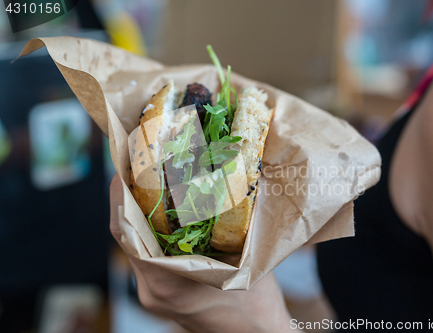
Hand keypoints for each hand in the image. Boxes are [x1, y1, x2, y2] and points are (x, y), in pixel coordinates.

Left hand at [109, 174, 296, 332]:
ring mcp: (152, 292)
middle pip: (128, 235)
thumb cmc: (256, 306)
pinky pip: (147, 253)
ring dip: (141, 212)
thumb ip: (231, 224)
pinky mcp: (161, 291)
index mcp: (165, 282)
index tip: (124, 165)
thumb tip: (226, 180)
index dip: (121, 196)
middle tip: (141, 164)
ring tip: (152, 180)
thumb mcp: (246, 259)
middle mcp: (150, 289)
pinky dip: (152, 229)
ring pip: (136, 244)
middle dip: (131, 197)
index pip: (126, 233)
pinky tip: (167, 210)